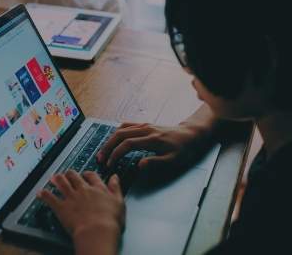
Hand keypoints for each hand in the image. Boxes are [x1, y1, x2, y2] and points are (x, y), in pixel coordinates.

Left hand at [39, 171, 123, 253]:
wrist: (97, 231)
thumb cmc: (110, 221)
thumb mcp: (119, 202)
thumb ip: (116, 188)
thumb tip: (115, 178)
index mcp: (97, 189)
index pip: (91, 176)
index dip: (87, 174)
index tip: (85, 174)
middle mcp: (83, 190)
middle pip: (74, 176)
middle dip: (69, 174)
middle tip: (67, 174)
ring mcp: (71, 198)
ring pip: (61, 183)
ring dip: (56, 180)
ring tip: (53, 178)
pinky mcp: (61, 207)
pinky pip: (50, 198)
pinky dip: (44, 195)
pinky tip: (40, 193)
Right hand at [97, 121, 211, 170]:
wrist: (190, 135)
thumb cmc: (182, 149)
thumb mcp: (173, 160)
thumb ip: (155, 163)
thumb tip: (139, 165)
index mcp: (152, 139)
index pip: (127, 144)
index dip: (116, 154)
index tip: (110, 164)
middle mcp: (146, 129)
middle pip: (120, 134)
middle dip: (108, 146)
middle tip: (100, 158)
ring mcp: (145, 126)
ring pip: (121, 129)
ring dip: (110, 140)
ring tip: (104, 151)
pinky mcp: (145, 125)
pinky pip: (126, 125)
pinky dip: (116, 133)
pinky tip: (113, 140)